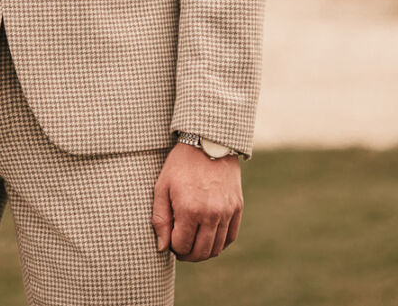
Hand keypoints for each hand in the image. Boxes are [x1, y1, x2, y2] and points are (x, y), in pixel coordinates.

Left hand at [151, 143, 242, 261]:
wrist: (208, 142)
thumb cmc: (180, 165)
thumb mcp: (162, 187)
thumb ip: (160, 219)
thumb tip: (162, 247)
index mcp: (189, 209)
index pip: (181, 245)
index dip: (172, 247)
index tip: (169, 240)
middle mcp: (210, 213)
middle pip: (200, 252)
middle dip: (187, 255)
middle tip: (180, 249)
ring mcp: (226, 211)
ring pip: (216, 248)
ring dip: (203, 252)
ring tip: (193, 244)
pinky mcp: (237, 207)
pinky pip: (230, 237)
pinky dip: (219, 244)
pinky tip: (209, 239)